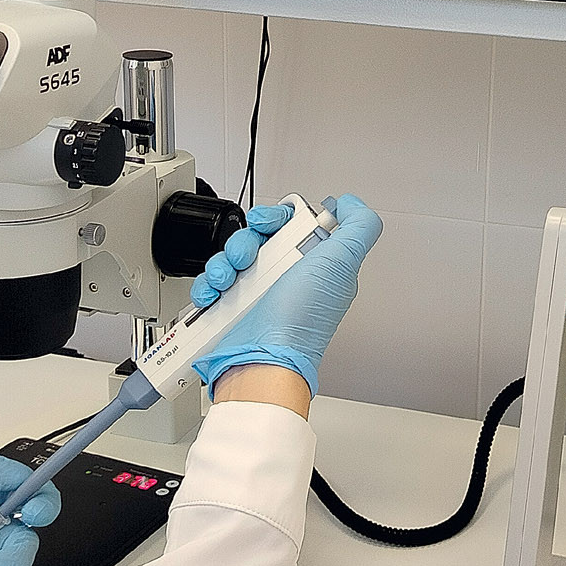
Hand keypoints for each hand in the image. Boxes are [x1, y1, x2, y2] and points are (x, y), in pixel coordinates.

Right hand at [190, 193, 381, 396]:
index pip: (291, 223)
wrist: (261, 361)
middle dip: (245, 240)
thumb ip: (358, 227)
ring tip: (227, 280)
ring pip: (231, 256)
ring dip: (223, 262)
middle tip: (245, 258)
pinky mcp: (231, 307)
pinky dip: (207, 285)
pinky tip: (213, 295)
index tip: (268, 225)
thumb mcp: (342, 263)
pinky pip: (212, 282)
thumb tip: (351, 204)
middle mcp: (286, 277)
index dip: (277, 218)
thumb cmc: (300, 322)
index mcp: (313, 263)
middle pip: (257, 237)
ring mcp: (257, 293)